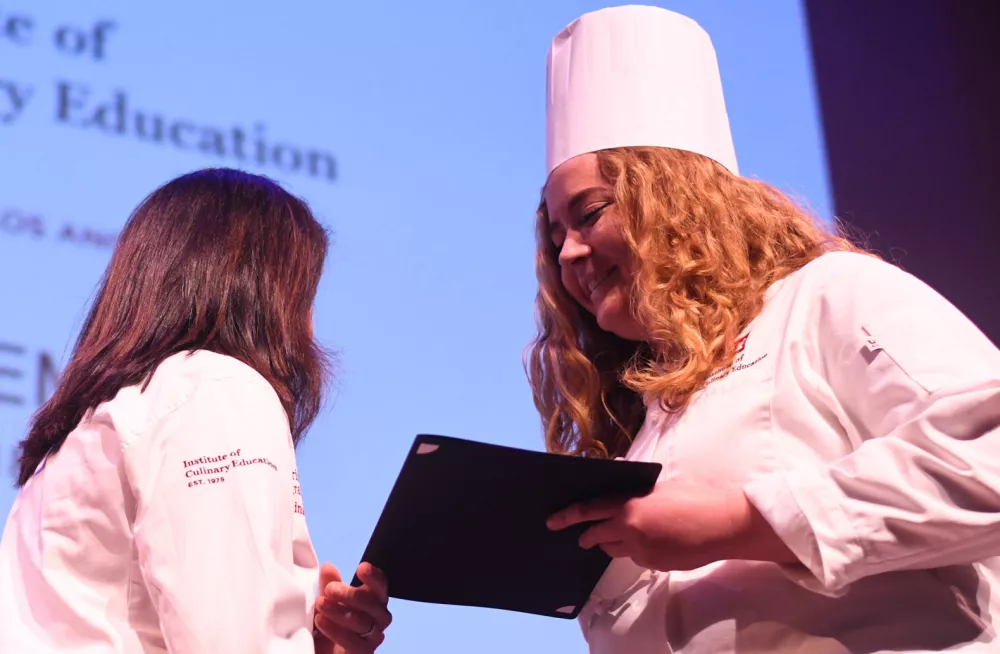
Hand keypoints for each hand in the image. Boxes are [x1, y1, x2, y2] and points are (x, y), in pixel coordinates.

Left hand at [313, 562, 390, 653]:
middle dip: (350, 594)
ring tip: (321, 604)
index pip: (380, 586)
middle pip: (372, 603)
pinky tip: (321, 622)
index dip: (374, 577)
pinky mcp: (364, 652)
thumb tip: (328, 567)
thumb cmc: (330, 623)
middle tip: (330, 589)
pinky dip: (336, 630)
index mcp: (373, 600)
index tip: (362, 568)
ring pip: (362, 621)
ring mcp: (373, 636)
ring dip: (339, 611)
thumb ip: (329, 585)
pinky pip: (354, 642)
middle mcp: (378, 617)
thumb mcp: (327, 601)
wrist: (324, 652)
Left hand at [547, 483, 798, 571]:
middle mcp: (631, 531)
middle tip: (581, 537)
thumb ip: (634, 489)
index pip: (590, 511)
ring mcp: (643, 552)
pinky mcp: (656, 566)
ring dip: (614, 543)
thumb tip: (614, 474)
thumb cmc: (694, 498)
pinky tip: (655, 540)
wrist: (723, 525)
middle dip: (588, 537)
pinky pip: (638, 558)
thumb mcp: (659, 487)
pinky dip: (638, 550)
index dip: (569, 516)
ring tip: (621, 535)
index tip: (554, 521)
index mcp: (629, 507)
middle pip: (598, 537)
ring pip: (617, 550)